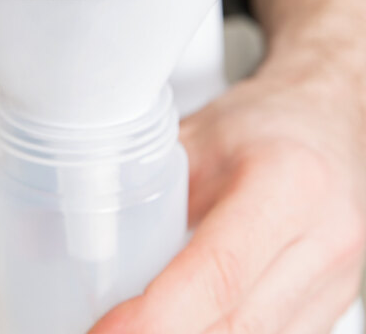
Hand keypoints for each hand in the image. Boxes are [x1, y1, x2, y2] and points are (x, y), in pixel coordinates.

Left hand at [89, 62, 365, 332]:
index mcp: (285, 183)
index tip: (106, 330)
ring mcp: (336, 279)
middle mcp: (322, 239)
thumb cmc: (267, 118)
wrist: (329, 119)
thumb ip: (151, 179)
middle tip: (107, 332)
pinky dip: (221, 333)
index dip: (155, 315)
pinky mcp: (332, 301)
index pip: (218, 271)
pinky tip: (184, 319)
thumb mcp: (201, 134)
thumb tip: (96, 230)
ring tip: (136, 324)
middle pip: (235, 323)